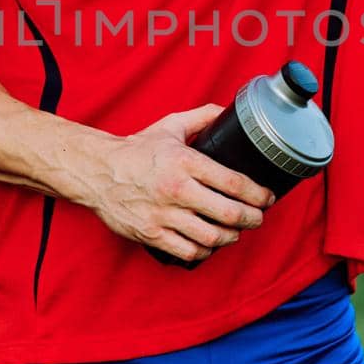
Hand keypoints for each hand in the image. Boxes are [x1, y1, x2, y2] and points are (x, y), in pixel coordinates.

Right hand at [88, 103, 274, 263]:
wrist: (96, 171)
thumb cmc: (135, 151)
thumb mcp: (170, 126)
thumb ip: (201, 117)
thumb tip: (227, 111)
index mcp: (185, 161)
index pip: (234, 183)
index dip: (259, 195)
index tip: (267, 198)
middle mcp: (176, 189)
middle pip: (229, 214)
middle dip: (253, 219)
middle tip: (258, 218)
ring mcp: (163, 215)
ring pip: (211, 237)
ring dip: (231, 237)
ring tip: (236, 232)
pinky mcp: (151, 234)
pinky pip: (188, 251)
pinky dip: (204, 251)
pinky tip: (209, 244)